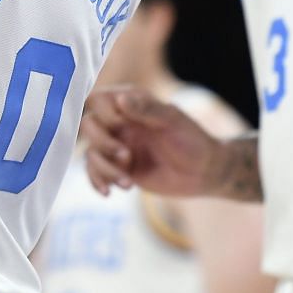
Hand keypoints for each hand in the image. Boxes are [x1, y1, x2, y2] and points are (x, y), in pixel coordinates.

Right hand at [80, 85, 226, 198]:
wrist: (204, 172)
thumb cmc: (193, 140)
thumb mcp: (173, 121)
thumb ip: (147, 109)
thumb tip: (120, 99)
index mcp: (131, 104)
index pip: (98, 99)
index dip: (103, 112)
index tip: (120, 125)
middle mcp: (120, 123)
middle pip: (88, 126)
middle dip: (102, 143)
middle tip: (127, 157)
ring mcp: (118, 146)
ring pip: (90, 153)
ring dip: (104, 169)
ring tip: (127, 182)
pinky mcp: (119, 169)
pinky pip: (96, 173)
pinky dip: (97, 182)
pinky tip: (110, 192)